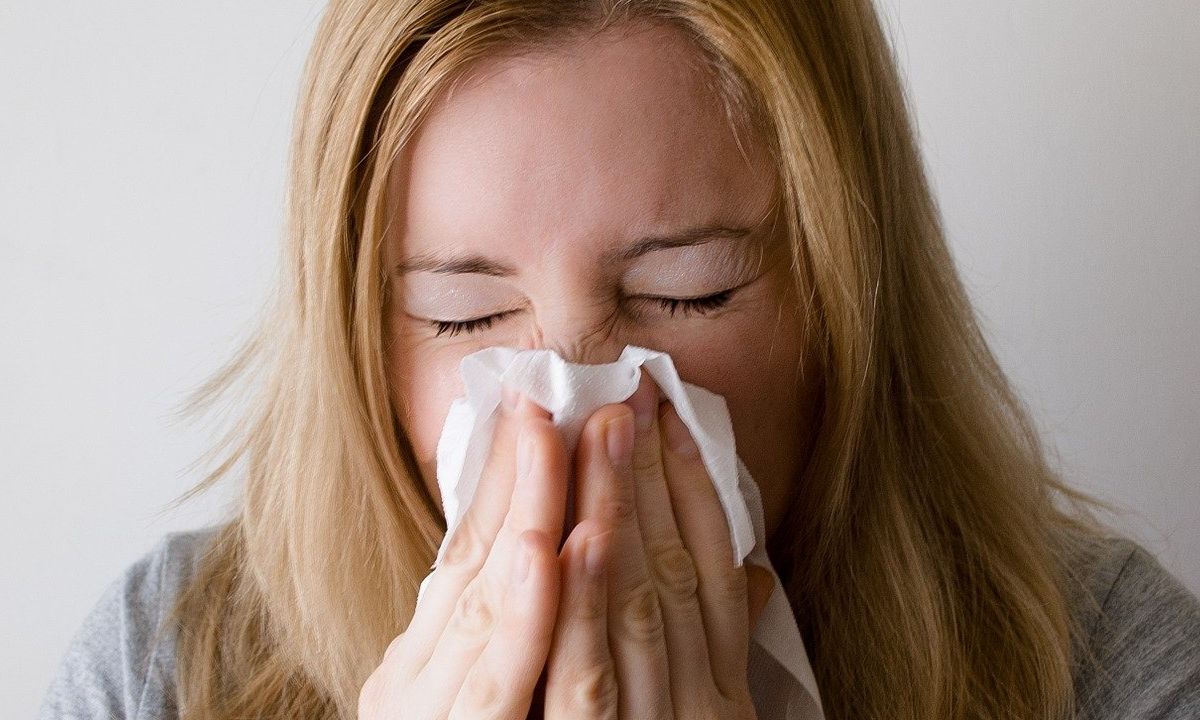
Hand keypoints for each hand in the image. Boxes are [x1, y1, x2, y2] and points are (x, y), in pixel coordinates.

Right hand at [359, 390, 569, 718]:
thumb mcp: (457, 699)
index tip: (534, 403)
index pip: (463, 552)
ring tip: (562, 434)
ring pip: (492, 606)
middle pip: (479, 564)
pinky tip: (556, 548)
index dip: (501, 475)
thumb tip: (526, 550)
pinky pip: (502, 683)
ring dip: (535, 512)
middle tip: (556, 391)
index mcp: (413, 666)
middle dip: (525, 473)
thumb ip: (485, 639)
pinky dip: (530, 613)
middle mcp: (414, 686)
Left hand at [543, 373, 775, 717]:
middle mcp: (700, 700)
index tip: (672, 412)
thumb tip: (756, 575)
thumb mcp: (706, 714)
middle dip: (652, 472)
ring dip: (620, 508)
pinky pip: (589, 678)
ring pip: (638, 604)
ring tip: (604, 426)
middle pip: (674, 568)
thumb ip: (715, 649)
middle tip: (630, 390)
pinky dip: (582, 605)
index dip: (694, 485)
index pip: (712, 567)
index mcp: (721, 688)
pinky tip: (572, 538)